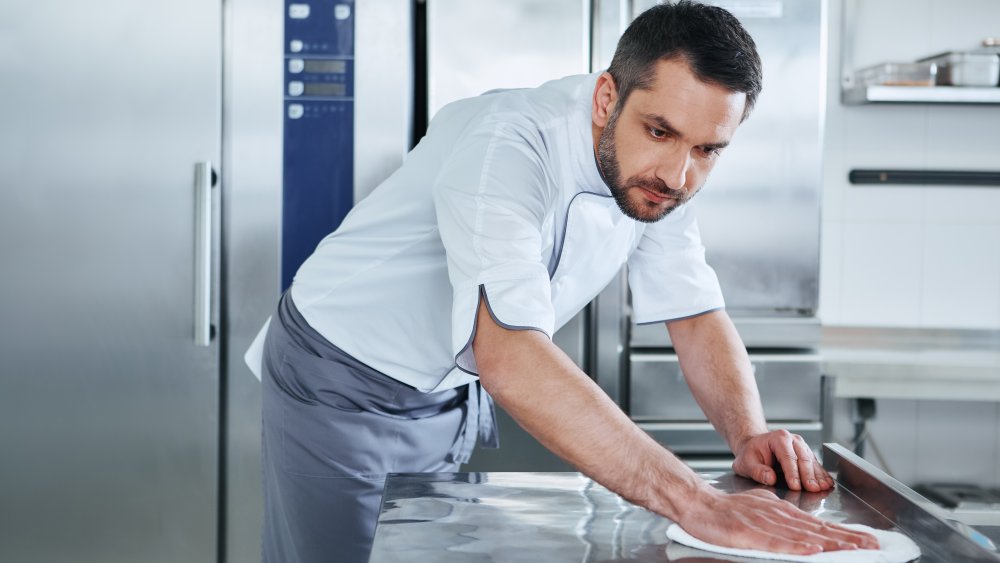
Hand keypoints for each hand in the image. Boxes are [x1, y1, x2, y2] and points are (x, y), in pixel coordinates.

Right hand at [678, 487, 879, 554]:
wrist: (699, 504)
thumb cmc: (727, 510)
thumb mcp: (761, 507)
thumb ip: (783, 518)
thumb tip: (805, 530)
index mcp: (783, 511)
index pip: (819, 523)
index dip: (845, 532)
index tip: (867, 540)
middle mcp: (779, 516)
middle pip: (818, 529)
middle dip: (848, 539)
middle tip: (873, 546)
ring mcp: (765, 525)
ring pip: (803, 536)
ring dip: (830, 543)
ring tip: (853, 550)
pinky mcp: (750, 535)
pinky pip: (777, 542)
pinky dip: (796, 547)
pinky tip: (813, 550)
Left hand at [732, 429, 833, 491]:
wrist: (754, 446)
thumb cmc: (751, 454)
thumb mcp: (746, 462)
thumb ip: (757, 471)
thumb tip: (770, 478)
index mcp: (778, 438)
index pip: (787, 457)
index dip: (792, 472)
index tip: (795, 486)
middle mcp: (793, 440)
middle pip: (803, 458)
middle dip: (808, 475)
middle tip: (813, 489)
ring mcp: (801, 446)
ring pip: (812, 461)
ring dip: (818, 476)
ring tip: (823, 487)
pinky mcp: (806, 453)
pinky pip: (816, 464)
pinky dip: (822, 474)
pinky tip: (827, 483)